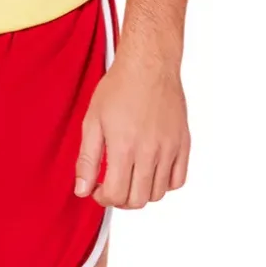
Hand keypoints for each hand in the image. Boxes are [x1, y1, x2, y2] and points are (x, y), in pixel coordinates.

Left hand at [74, 52, 190, 208]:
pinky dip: (165, 184)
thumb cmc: (119, 88)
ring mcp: (169, 149)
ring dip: (141, 193)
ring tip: (130, 178)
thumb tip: (82, 189)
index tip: (98, 190)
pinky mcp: (183, 143)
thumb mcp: (92, 122)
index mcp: (124, 147)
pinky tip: (151, 172)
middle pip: (138, 200)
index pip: (116, 195)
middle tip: (112, 187)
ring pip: (158, 193)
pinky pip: (178, 180)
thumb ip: (87, 160)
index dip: (103, 199)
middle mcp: (150, 152)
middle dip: (120, 200)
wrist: (148, 65)